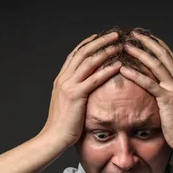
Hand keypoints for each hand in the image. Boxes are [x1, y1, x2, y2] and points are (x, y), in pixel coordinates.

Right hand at [40, 32, 122, 146]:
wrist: (53, 137)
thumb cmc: (62, 125)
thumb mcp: (66, 104)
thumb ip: (74, 93)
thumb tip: (85, 91)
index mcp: (61, 79)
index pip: (75, 55)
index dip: (88, 44)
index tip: (100, 37)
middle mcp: (64, 79)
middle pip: (83, 52)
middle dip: (100, 41)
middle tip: (115, 35)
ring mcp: (69, 86)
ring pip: (89, 61)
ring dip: (106, 51)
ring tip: (119, 45)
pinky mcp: (76, 95)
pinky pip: (94, 79)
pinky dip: (107, 70)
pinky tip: (118, 65)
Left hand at [119, 31, 172, 151]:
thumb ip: (169, 93)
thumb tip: (158, 88)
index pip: (168, 56)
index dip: (156, 44)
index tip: (144, 36)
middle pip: (162, 54)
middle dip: (147, 42)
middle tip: (133, 34)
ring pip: (155, 64)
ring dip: (139, 53)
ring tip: (126, 46)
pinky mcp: (167, 99)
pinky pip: (149, 83)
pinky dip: (135, 74)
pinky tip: (124, 69)